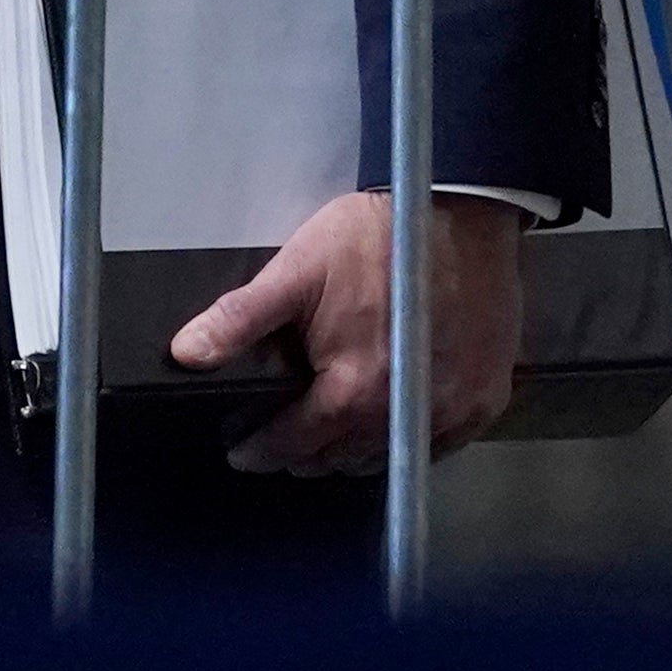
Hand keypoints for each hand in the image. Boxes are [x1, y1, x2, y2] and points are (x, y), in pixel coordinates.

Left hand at [168, 188, 525, 476]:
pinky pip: (439, 444)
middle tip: (282, 443)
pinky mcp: (486, 398)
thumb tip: (185, 353)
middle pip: (344, 457)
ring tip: (327, 439)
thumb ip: (238, 320)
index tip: (244, 454)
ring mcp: (453, 410)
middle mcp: (405, 414)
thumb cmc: (375, 239)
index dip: (263, 451)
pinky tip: (389, 427)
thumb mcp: (295, 272)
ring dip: (355, 453)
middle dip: (307, 455)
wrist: (457, 213)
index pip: (297, 442)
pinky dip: (408, 443)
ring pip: (390, 456)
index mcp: (354, 389)